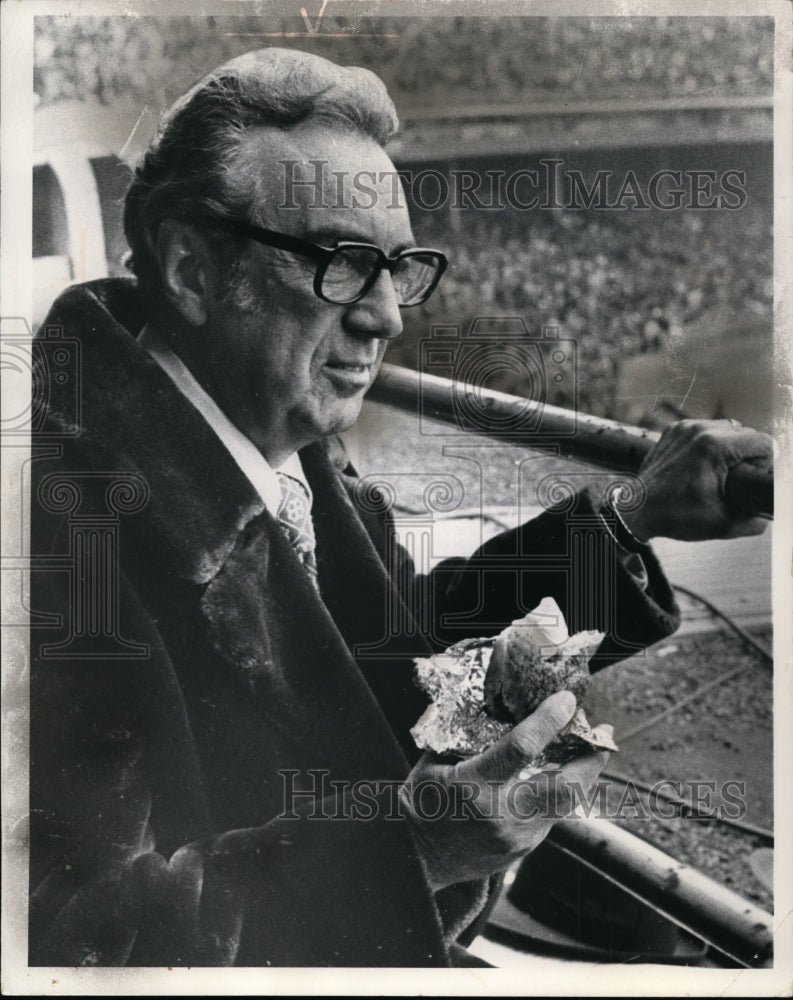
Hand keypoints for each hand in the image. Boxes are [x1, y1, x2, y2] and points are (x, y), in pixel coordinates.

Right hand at [399, 691, 608, 889]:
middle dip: (591, 758)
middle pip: (565, 787)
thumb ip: (466, 735)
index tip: (566, 699)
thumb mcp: (434, 761)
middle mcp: (500, 814)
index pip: (520, 748)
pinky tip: (558, 776)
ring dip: (582, 775)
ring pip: (566, 804)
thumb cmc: (422, 801)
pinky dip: (558, 793)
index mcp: (473, 785)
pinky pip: (551, 816)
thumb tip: (502, 703)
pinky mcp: (523, 849)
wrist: (415, 858)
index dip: (548, 720)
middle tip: (602, 732)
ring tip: (590, 750)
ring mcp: (516, 837)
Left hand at [620, 419, 772, 541]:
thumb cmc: (675, 516)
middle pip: (746, 434)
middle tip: (741, 479)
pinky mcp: (674, 430)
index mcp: (714, 446)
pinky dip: (711, 443)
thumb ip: (756, 520)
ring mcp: (684, 428)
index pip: (762, 443)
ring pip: (727, 428)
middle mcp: (699, 430)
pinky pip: (705, 430)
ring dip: (732, 447)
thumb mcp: (724, 524)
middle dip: (750, 455)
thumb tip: (769, 512)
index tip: (756, 479)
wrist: (638, 510)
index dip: (767, 463)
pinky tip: (707, 463)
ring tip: (725, 471)